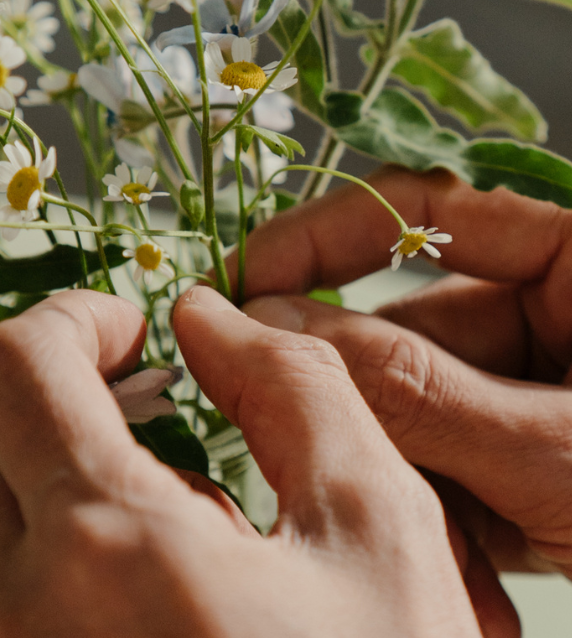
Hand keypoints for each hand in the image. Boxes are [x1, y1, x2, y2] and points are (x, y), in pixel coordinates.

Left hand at [0, 288, 482, 636]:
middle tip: (201, 473)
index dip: (74, 320)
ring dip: (103, 518)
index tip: (133, 333)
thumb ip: (294, 390)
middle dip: (100, 429)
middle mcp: (17, 613)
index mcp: (98, 546)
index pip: (14, 364)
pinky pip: (25, 609)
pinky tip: (184, 636)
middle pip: (12, 447)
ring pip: (21, 534)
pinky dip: (89, 588)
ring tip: (213, 583)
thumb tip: (212, 318)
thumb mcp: (377, 538)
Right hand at [237, 168, 571, 585]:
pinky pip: (465, 469)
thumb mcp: (563, 447)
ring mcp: (552, 391)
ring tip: (428, 542)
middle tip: (297, 440)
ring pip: (429, 412)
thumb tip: (271, 320)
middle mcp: (559, 313)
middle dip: (369, 402)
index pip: (422, 213)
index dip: (324, 237)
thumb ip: (412, 384)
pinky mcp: (548, 465)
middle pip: (413, 329)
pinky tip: (475, 569)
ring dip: (412, 480)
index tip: (243, 276)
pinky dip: (455, 522)